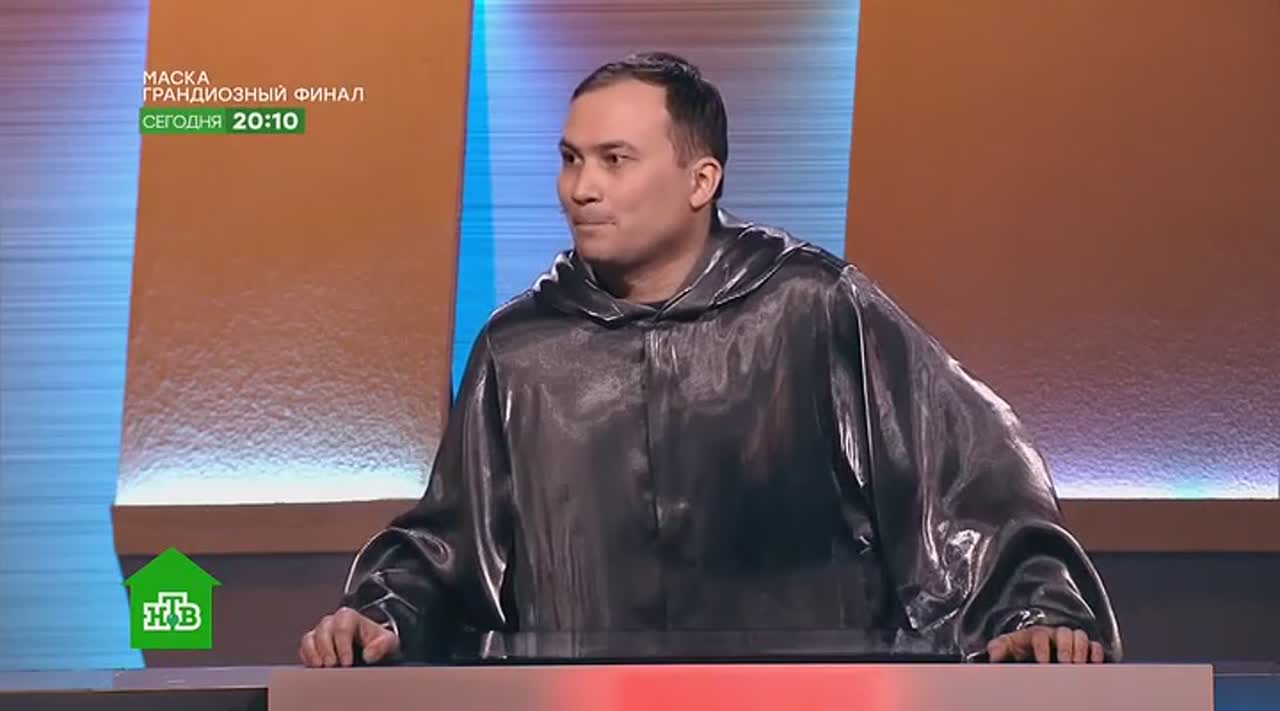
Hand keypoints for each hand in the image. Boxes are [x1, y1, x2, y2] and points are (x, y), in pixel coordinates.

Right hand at [299, 607, 400, 667]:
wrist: (370, 648)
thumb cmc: (378, 643)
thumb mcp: (388, 642)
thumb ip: (382, 645)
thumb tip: (369, 654)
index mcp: (349, 616)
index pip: (342, 628)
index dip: (343, 647)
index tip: (347, 663)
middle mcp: (332, 622)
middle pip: (323, 632)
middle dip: (327, 651)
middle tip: (332, 667)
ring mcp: (320, 632)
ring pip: (310, 638)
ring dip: (314, 654)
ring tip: (321, 668)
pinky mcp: (313, 644)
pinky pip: (304, 648)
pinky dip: (307, 658)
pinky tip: (315, 668)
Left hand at [987, 625, 1105, 662]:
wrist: (1030, 650)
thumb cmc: (1019, 649)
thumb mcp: (1006, 647)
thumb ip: (998, 647)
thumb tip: (994, 652)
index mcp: (1035, 633)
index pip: (1040, 635)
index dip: (1043, 649)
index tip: (1044, 664)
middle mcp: (1054, 633)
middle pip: (1064, 633)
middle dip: (1065, 650)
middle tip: (1065, 666)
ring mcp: (1070, 639)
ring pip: (1080, 636)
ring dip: (1081, 651)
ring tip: (1079, 667)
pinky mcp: (1083, 647)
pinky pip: (1094, 645)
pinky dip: (1096, 653)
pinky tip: (1094, 665)